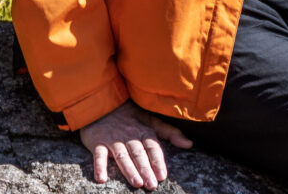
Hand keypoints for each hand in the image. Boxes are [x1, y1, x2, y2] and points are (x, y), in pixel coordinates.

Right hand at [79, 100, 193, 189]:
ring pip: (122, 155)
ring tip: (136, 183)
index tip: (162, 176)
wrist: (104, 103)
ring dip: (129, 169)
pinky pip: (98, 154)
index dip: (158, 161)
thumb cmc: (130, 115)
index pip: (153, 147)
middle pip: (139, 154)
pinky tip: (101, 178)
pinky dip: (99, 166)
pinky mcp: (97, 141)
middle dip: (146, 169)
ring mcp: (113, 139)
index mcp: (143, 131)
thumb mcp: (151, 120)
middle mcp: (129, 135)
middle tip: (151, 185)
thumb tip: (189, 144)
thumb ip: (170, 133)